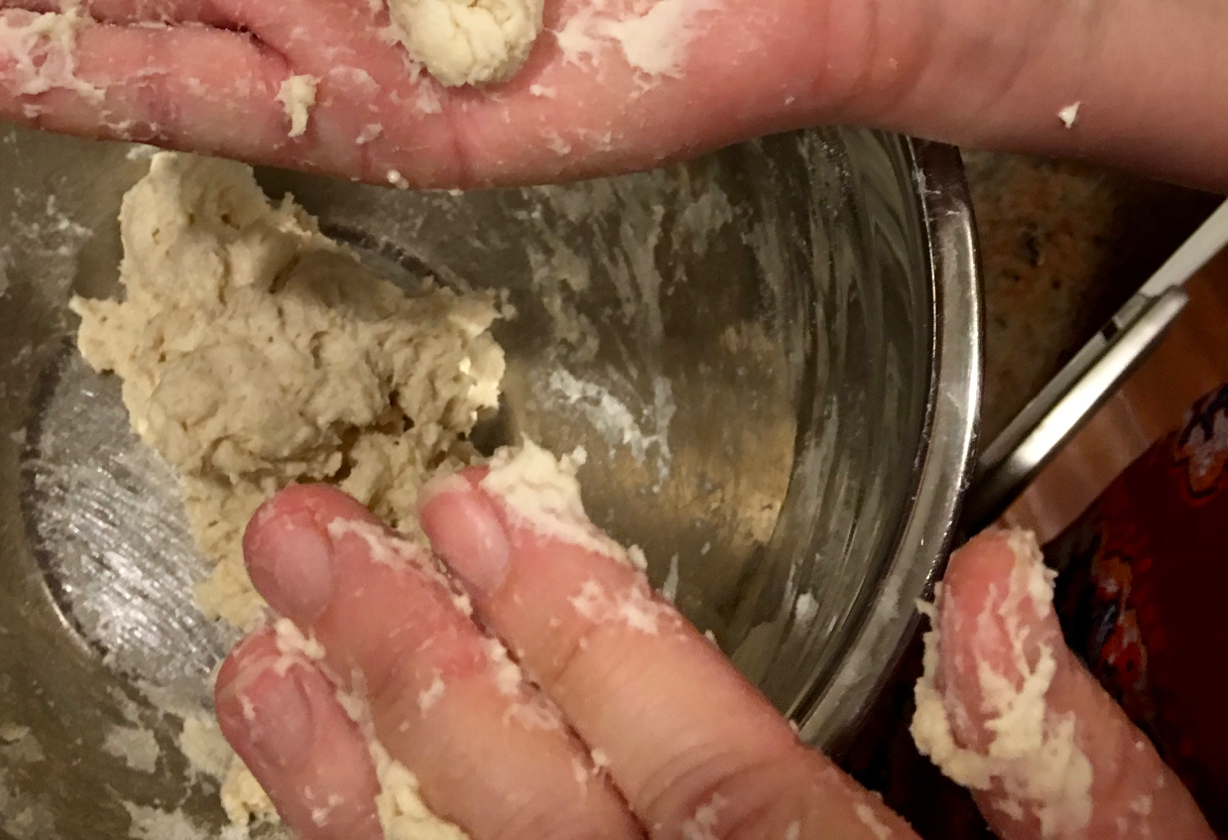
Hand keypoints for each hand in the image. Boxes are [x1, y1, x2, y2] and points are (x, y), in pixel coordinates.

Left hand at [213, 474, 1212, 839]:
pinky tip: (310, 819)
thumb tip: (991, 586)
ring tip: (257, 672)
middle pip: (542, 823)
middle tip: (305, 545)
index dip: (577, 625)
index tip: (474, 509)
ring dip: (348, 791)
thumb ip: (1060, 763)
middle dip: (416, 665)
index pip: (697, 764)